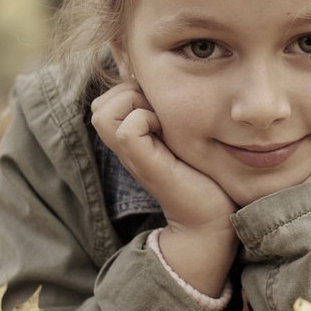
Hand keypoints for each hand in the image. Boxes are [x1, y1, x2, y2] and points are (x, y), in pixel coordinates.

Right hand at [91, 82, 237, 296]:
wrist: (211, 220)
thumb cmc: (204, 177)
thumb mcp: (181, 138)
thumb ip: (169, 118)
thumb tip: (168, 89)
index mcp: (133, 140)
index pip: (105, 101)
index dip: (129, 91)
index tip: (159, 105)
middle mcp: (126, 148)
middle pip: (99, 104)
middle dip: (129, 94)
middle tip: (159, 111)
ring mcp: (132, 157)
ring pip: (103, 112)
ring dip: (133, 104)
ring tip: (159, 120)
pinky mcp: (145, 164)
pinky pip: (127, 129)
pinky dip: (145, 120)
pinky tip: (166, 132)